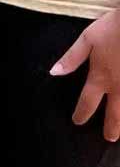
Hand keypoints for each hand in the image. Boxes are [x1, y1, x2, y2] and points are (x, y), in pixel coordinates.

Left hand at [51, 9, 119, 139]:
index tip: (77, 121)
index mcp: (101, 77)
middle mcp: (119, 87)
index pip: (87, 101)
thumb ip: (72, 58)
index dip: (81, 113)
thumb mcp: (87, 39)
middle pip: (114, 114)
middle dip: (111, 128)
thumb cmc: (113, 29)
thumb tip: (54, 72)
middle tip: (109, 138)